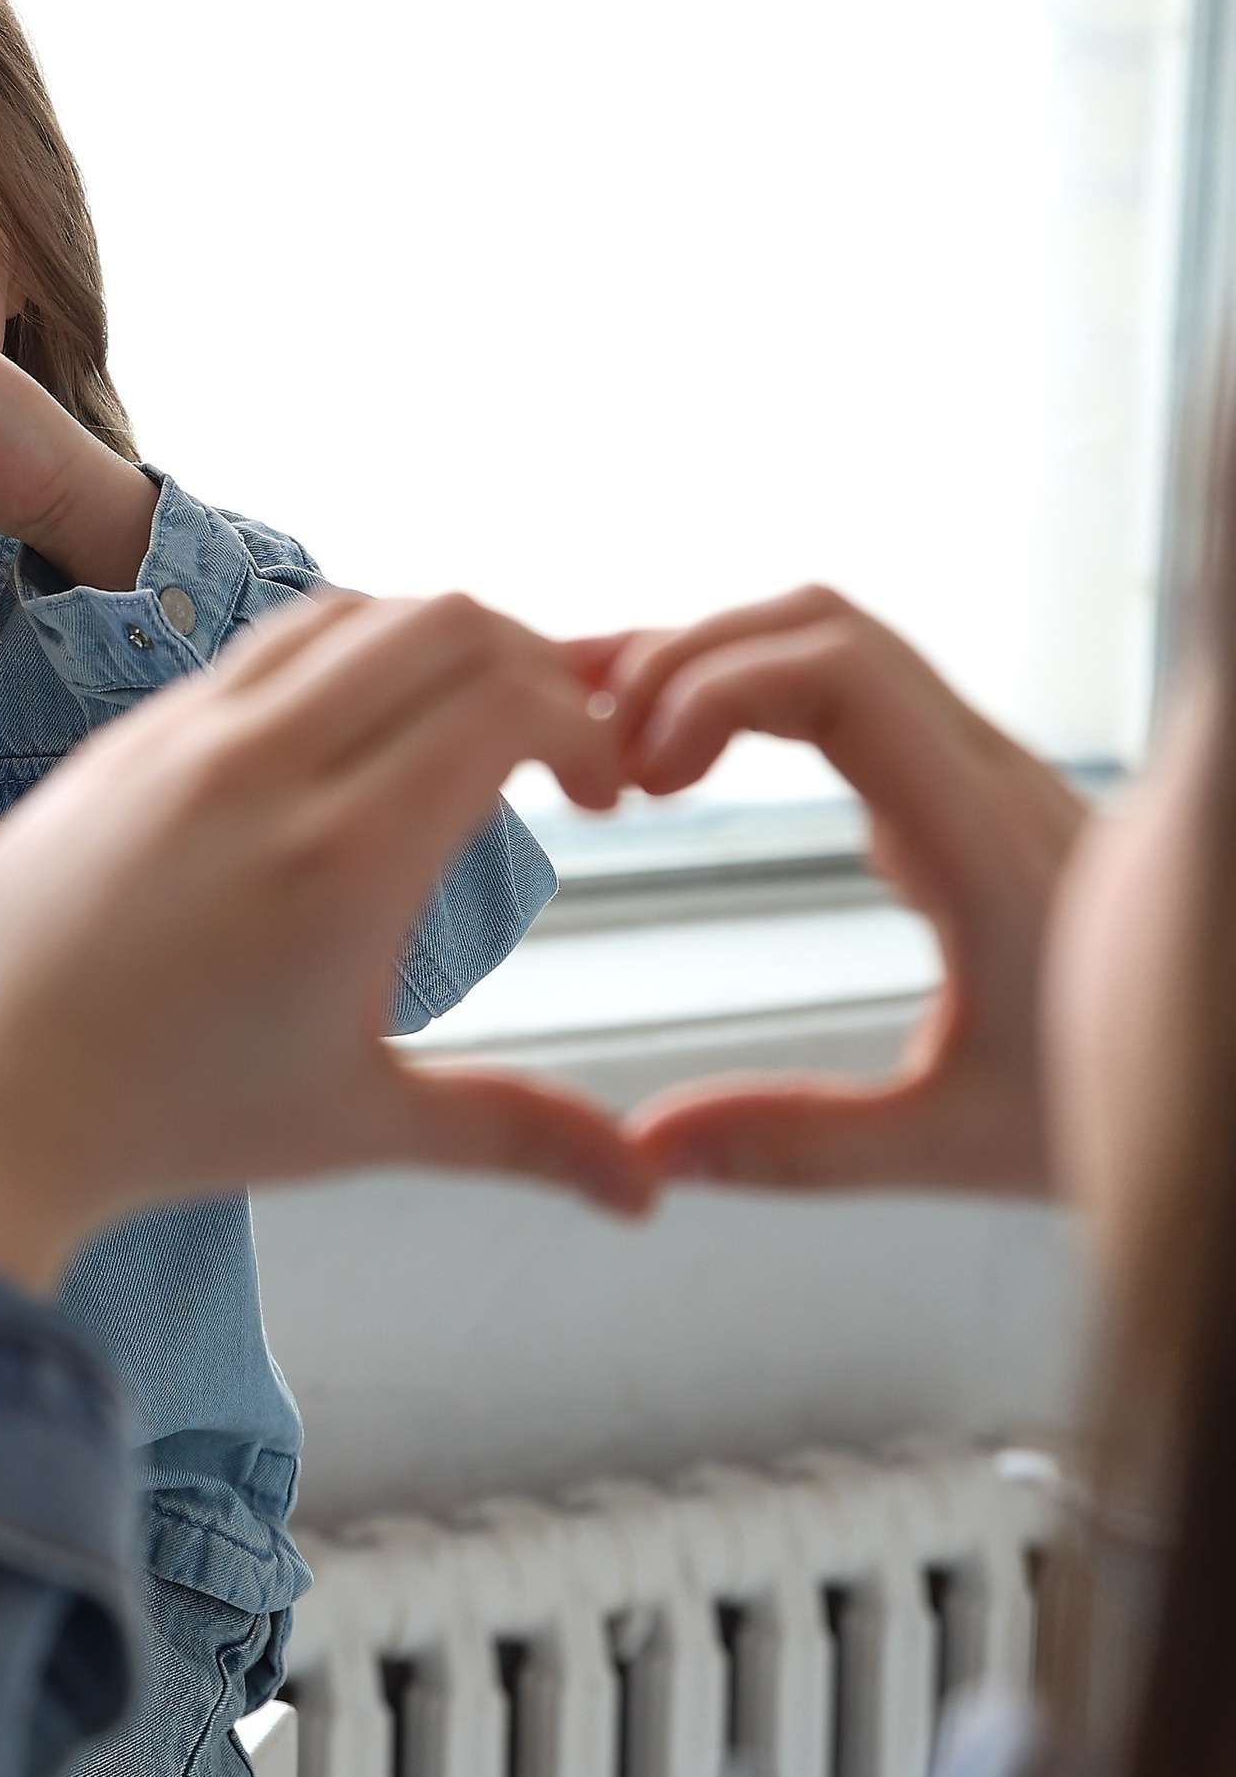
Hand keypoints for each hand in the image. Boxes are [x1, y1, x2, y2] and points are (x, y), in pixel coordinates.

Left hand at [0, 590, 655, 1291]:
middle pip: (445, 621)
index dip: (586, 723)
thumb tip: (646, 1191)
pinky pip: (254, 649)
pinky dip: (334, 659)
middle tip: (555, 744)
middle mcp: (263, 767)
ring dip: (429, 646)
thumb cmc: (164, 1128)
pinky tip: (349, 736)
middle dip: (532, 662)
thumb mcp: (359, 1124)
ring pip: (345, 612)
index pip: (505, 700)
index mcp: (344, 857)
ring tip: (458, 729)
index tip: (605, 790)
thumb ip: (516, 1133)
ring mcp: (180, 737)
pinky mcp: (123, 737)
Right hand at [591, 586, 1087, 1194]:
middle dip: (692, 659)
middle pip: (824, 627)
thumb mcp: (956, 1145)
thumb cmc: (1114, 1100)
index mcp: (984, 840)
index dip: (717, 689)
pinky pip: (850, 687)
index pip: (840, 677)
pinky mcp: (965, 786)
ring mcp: (979, 770)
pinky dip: (754, 692)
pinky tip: (688, 766)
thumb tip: (651, 1149)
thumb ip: (799, 1146)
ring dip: (722, 664)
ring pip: (838, 640)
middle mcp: (986, 777)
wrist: (1225, 1071)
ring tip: (626, 749)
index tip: (644, 772)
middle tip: (604, 754)